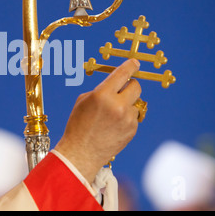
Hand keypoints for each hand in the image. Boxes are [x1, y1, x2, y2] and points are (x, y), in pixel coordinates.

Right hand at [54, 59, 141, 183]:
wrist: (81, 152)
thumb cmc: (78, 124)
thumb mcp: (84, 101)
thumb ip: (102, 90)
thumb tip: (117, 84)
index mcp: (103, 95)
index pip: (123, 73)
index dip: (131, 66)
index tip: (135, 63)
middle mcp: (118, 105)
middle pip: (136, 86)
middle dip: (129, 86)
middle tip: (122, 90)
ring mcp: (127, 119)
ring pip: (135, 103)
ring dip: (127, 104)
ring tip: (112, 115)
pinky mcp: (132, 130)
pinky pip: (134, 117)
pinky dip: (126, 118)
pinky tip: (113, 126)